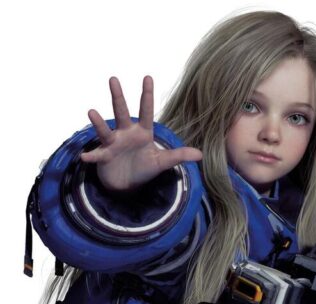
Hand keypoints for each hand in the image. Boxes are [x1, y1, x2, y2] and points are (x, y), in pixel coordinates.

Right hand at [80, 76, 202, 191]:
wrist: (127, 183)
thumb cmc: (144, 168)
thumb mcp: (163, 162)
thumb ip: (179, 156)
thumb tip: (200, 155)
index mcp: (142, 132)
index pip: (146, 111)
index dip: (147, 95)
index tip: (148, 77)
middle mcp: (126, 133)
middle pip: (122, 112)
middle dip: (118, 96)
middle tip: (114, 79)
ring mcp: (113, 143)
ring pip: (105, 130)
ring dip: (98, 122)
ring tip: (91, 112)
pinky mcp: (104, 157)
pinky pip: (97, 155)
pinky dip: (91, 156)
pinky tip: (85, 156)